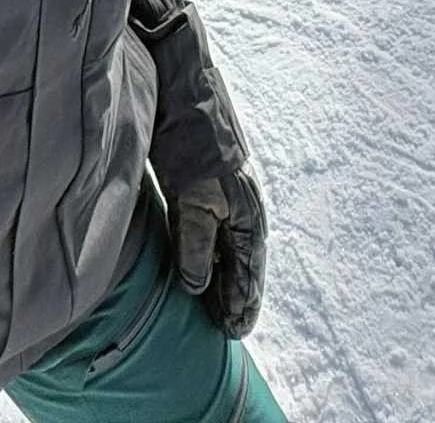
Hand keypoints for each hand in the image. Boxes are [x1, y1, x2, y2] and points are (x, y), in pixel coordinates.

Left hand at [170, 169, 264, 338]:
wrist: (186, 104)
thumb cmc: (196, 154)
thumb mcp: (195, 205)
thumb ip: (196, 247)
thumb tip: (196, 287)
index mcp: (249, 220)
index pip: (248, 274)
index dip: (242, 304)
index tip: (234, 330)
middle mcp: (241, 216)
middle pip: (240, 267)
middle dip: (235, 298)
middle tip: (226, 328)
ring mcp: (224, 206)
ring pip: (225, 254)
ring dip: (221, 281)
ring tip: (214, 309)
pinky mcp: (203, 197)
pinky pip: (209, 239)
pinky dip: (207, 259)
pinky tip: (198, 271)